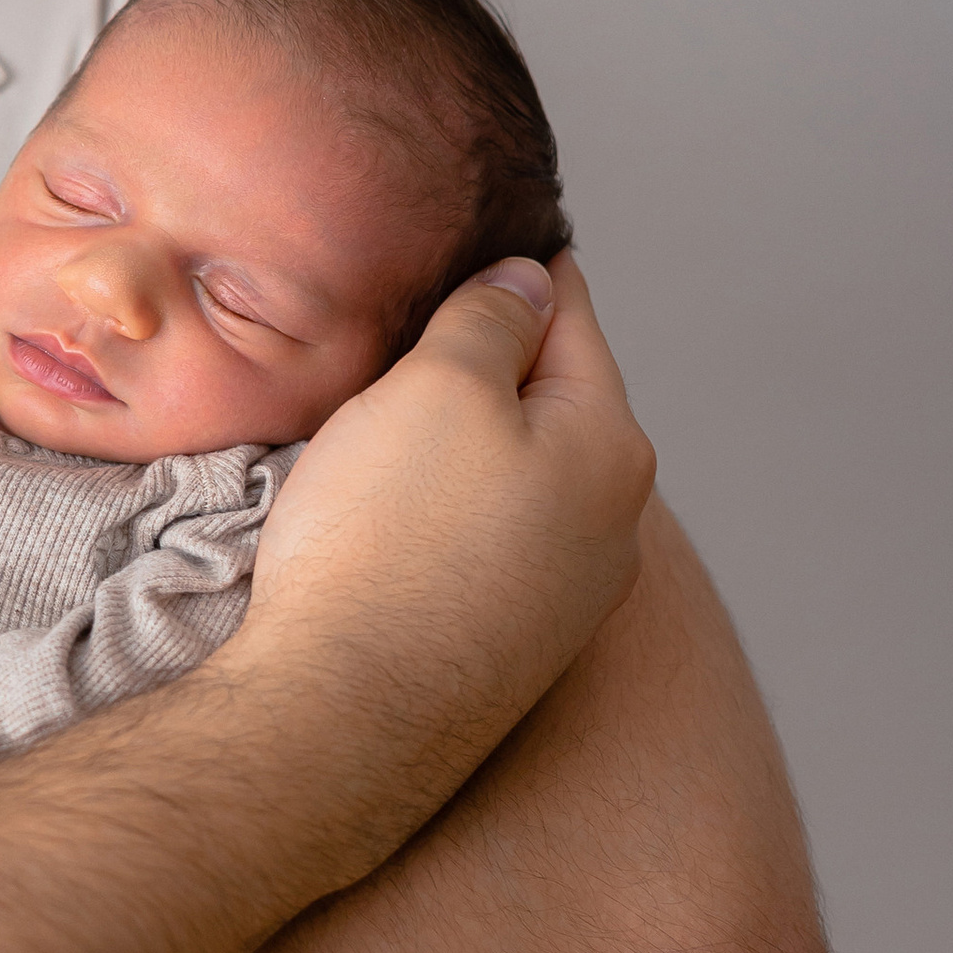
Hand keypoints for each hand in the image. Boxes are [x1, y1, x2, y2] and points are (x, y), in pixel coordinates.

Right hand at [245, 255, 655, 830]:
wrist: (341, 714)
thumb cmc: (387, 539)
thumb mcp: (437, 387)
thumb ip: (490, 319)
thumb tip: (529, 280)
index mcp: (610, 444)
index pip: (572, 315)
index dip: (518, 267)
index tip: (477, 238)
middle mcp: (611, 524)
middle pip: (550, 400)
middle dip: (488, 363)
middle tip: (408, 330)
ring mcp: (566, 597)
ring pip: (518, 477)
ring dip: (463, 444)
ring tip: (385, 424)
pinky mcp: (511, 648)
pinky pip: (486, 545)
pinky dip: (446, 513)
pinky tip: (390, 517)